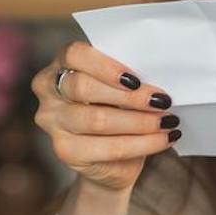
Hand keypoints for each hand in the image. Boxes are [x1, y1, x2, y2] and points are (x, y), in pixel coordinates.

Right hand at [31, 41, 179, 192]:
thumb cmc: (117, 110)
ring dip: (140, 121)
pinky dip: (142, 144)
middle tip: (162, 100)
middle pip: (83, 87)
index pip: (74, 55)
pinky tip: (163, 139)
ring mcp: (52, 123)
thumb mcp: (119, 88)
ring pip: (97, 119)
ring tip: (167, 121)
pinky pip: (108, 147)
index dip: (105, 66)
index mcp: (60, 64)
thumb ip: (127, 78)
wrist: (110, 159)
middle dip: (129, 96)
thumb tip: (158, 75)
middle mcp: (48, 91)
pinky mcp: (65, 151)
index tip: (136, 79)